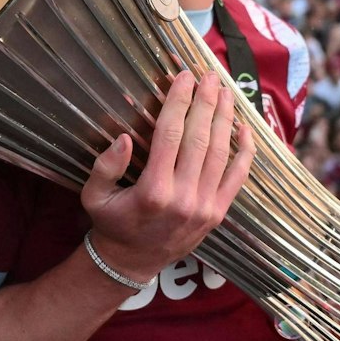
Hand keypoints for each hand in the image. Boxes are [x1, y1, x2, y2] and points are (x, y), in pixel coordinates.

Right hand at [81, 71, 255, 281]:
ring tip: (226, 92)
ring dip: (225, 119)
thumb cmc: (111, 224)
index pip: (170, 134)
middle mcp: (183, 198)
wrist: (132, 264)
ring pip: (221, 153)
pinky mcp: (217, 213)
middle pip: (200, 138)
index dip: (178, 102)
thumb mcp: (94, 196)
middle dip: (206, 102)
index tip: (183, 77)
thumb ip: (105, 167)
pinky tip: (245, 127)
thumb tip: (124, 137)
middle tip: (210, 76)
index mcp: (152, 191)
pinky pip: (237, 177)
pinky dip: (244, 151)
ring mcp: (205, 207)